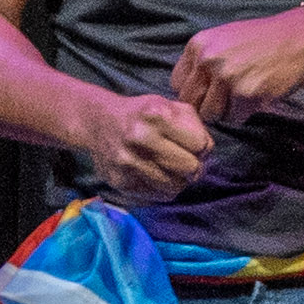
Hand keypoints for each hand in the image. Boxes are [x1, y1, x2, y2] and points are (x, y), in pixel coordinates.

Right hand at [81, 92, 213, 201]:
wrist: (97, 122)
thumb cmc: (142, 114)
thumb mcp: (170, 106)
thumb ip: (195, 126)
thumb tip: (206, 154)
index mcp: (156, 114)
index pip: (200, 145)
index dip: (202, 147)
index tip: (194, 146)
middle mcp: (140, 137)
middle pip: (191, 169)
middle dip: (193, 167)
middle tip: (186, 163)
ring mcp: (128, 162)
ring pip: (175, 187)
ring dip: (178, 181)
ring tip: (169, 169)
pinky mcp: (120, 181)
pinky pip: (156, 197)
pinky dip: (161, 189)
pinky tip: (155, 175)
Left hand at [170, 10, 303, 124]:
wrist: (300, 37)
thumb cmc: (264, 39)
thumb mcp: (223, 38)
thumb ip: (203, 61)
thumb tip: (190, 93)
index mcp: (198, 45)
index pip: (176, 84)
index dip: (192, 93)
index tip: (207, 92)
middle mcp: (208, 60)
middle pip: (191, 103)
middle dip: (206, 106)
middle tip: (225, 100)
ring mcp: (226, 78)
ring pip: (210, 114)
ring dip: (225, 112)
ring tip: (242, 98)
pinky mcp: (246, 94)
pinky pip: (234, 119)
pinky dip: (244, 114)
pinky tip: (256, 98)